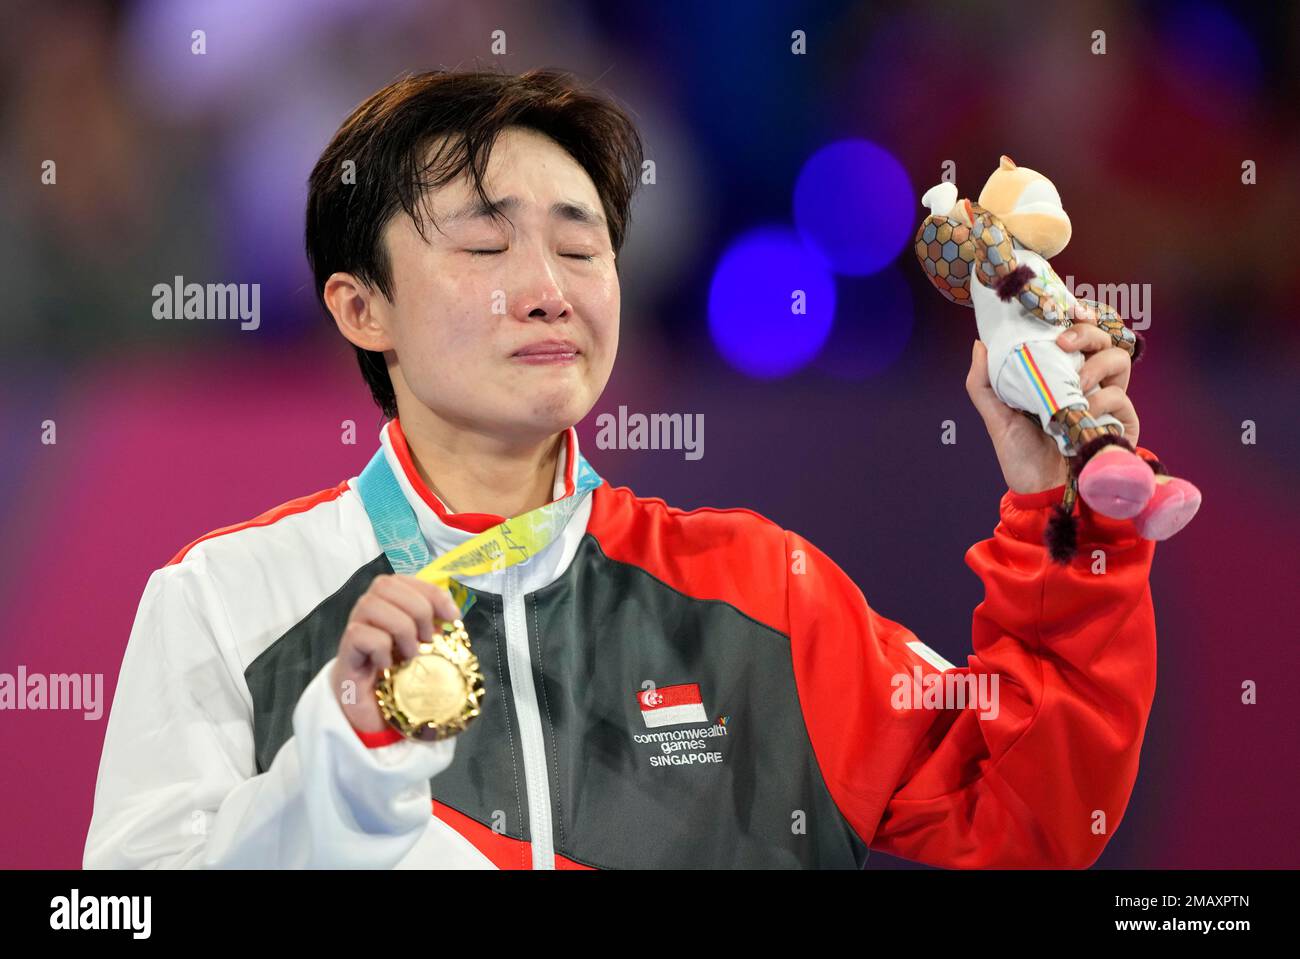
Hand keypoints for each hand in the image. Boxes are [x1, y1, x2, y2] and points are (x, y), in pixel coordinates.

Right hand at [332, 573, 460, 733]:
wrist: (370, 711)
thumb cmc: (398, 675)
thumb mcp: (423, 649)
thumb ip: (434, 629)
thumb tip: (453, 617)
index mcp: (389, 603)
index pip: (405, 579)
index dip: (432, 592)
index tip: (453, 617)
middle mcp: (368, 610)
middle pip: (386, 584)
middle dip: (417, 609)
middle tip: (427, 639)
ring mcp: (354, 628)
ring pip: (372, 605)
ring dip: (400, 629)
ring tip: (410, 654)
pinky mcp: (344, 652)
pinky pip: (359, 634)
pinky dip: (380, 649)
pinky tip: (387, 665)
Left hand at [966, 324, 1139, 494]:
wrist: (1039, 492)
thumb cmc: (1020, 453)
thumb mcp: (996, 415)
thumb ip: (983, 382)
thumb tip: (980, 344)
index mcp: (1059, 373)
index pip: (1075, 334)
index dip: (1075, 316)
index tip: (1064, 309)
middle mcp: (1085, 380)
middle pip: (1102, 337)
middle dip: (1086, 331)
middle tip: (1063, 342)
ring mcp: (1106, 399)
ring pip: (1119, 359)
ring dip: (1097, 364)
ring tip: (1077, 382)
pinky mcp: (1121, 422)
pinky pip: (1121, 397)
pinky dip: (1103, 399)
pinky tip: (1085, 412)